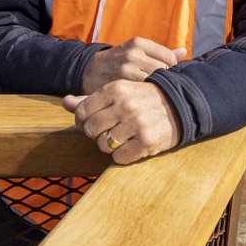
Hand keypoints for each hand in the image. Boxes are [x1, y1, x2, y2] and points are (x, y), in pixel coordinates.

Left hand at [63, 81, 179, 163]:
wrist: (180, 105)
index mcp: (115, 88)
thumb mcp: (118, 92)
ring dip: (110, 146)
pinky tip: (133, 145)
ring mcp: (136, 122)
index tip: (96, 122)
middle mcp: (125, 104)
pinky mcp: (146, 140)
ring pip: (103, 145)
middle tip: (110, 131)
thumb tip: (65, 102)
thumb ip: (90, 99)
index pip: (81, 112)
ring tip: (123, 137)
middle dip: (97, 134)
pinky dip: (123, 156)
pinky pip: (119, 157)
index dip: (84, 121)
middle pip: (90, 130)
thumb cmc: (142, 99)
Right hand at [82, 37, 186, 93]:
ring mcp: (125, 69)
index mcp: (139, 43)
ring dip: (155, 90)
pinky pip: (141, 92)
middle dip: (163, 81)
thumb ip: (162, 52)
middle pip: (163, 71)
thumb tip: (185, 51)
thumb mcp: (138, 50)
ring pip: (153, 82)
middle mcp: (133, 54)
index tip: (164, 76)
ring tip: (152, 94)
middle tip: (159, 88)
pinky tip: (143, 99)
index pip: (169, 58)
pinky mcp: (119, 84)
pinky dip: (144, 96)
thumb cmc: (120, 60)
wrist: (90, 70)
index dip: (170, 69)